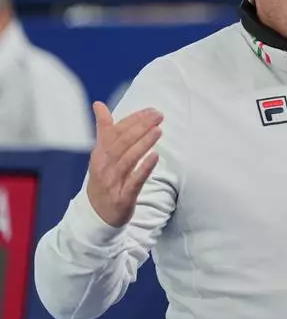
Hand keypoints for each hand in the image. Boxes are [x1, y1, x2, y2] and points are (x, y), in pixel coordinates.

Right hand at [85, 102, 162, 227]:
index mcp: (100, 154)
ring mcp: (113, 182)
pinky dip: (144, 169)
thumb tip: (98, 104)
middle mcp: (105, 166)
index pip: (115, 132)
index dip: (133, 120)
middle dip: (140, 127)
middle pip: (121, 143)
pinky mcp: (123, 197)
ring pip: (128, 160)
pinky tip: (155, 157)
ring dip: (142, 144)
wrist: (96, 214)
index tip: (150, 110)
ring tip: (158, 130)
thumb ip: (103, 129)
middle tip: (158, 115)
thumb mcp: (101, 154)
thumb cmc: (104, 178)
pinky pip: (134, 181)